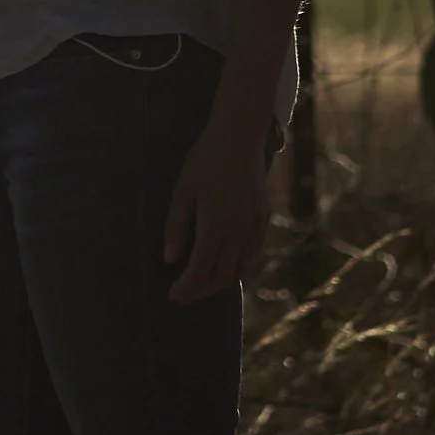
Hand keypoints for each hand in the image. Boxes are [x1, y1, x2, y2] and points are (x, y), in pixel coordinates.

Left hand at [163, 114, 270, 303]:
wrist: (239, 138)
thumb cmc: (204, 161)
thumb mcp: (182, 191)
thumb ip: (176, 226)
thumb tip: (170, 260)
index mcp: (216, 224)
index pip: (201, 268)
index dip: (187, 286)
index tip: (173, 296)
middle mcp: (239, 230)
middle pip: (222, 275)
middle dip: (201, 290)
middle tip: (183, 296)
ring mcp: (255, 226)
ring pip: (241, 269)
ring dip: (220, 282)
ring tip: (200, 284)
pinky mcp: (264, 219)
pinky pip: (252, 254)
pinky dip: (238, 267)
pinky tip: (223, 266)